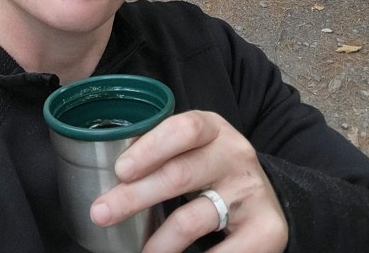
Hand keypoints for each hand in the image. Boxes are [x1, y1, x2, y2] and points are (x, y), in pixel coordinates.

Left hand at [89, 110, 287, 252]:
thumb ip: (161, 153)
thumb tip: (111, 179)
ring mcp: (251, 192)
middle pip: (180, 174)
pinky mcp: (266, 229)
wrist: (264, 197)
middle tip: (102, 212)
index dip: (150, 148)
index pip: (184, 129)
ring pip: (193, 218)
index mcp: (214, 128)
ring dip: (159, 241)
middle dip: (134, 196)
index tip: (120, 170)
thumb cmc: (211, 169)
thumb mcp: (192, 149)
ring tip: (141, 252)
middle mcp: (235, 155)